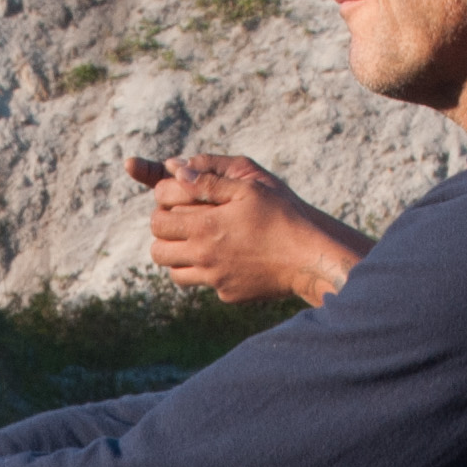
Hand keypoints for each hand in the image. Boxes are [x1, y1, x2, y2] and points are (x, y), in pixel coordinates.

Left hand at [121, 152, 371, 305]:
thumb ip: (208, 181)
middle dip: (165, 235)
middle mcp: (203, 257)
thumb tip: (175, 171)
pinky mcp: (228, 294)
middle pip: (158, 251)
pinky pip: (205, 284)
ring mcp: (215, 279)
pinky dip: (208, 272)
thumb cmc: (281, 216)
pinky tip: (228, 259)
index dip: (162, 209)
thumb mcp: (247, 188)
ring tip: (198, 243)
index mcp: (204, 227)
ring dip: (179, 257)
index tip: (175, 202)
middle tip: (182, 224)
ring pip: (174, 273)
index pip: (158, 221)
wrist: (309, 257)